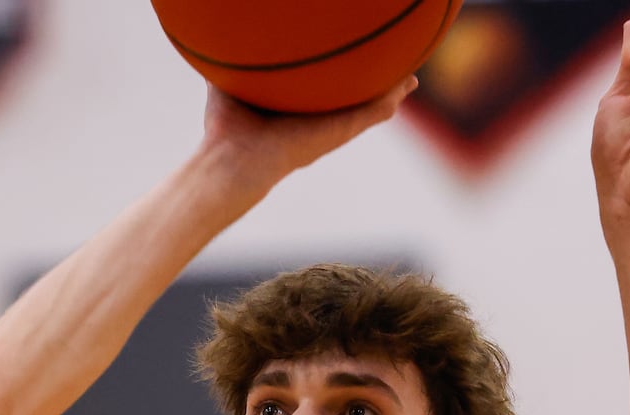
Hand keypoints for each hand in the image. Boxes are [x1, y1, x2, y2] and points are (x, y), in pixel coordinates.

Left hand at [199, 77, 416, 194]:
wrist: (234, 159)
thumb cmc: (225, 126)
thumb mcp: (228, 82)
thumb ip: (231, 62)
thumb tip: (219, 40)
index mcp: (292, 111)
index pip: (317, 92)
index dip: (330, 78)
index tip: (342, 61)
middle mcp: (314, 120)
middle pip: (348, 100)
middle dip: (367, 86)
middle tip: (386, 68)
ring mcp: (330, 127)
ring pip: (368, 107)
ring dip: (389, 90)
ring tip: (409, 76)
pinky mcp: (340, 132)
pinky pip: (372, 113)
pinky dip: (390, 99)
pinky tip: (406, 84)